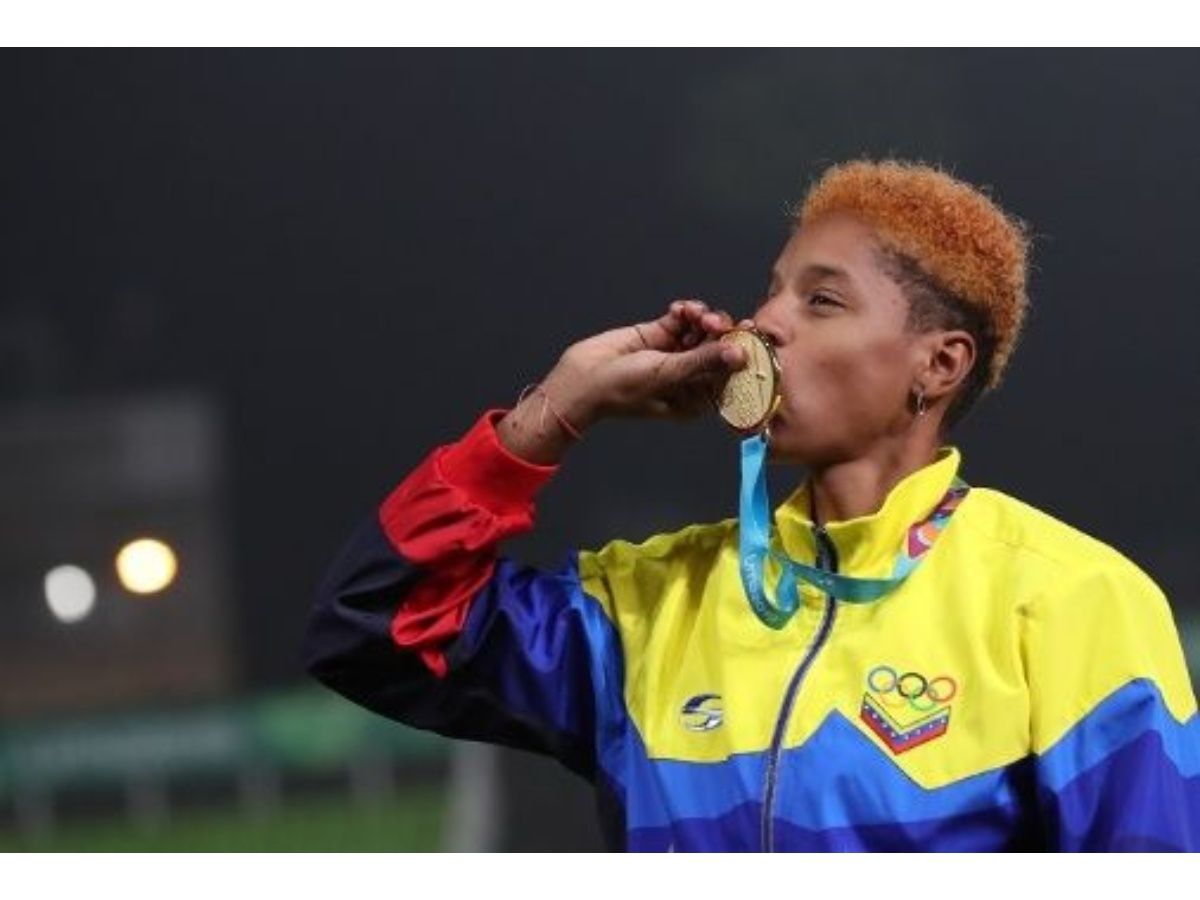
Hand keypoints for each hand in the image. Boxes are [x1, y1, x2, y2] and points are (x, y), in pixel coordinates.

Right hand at [545, 298, 747, 426]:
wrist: (582, 377)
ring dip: (701, 317)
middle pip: (718, 347)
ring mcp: (674, 353)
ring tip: (692, 313)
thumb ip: (704, 361)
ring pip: (701, 329)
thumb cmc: (622, 389)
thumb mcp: (668, 375)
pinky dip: (684, 311)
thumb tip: (740, 353)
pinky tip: (678, 309)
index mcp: (696, 397)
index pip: (728, 374)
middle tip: (713, 321)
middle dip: (718, 331)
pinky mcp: (659, 334)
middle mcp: (688, 376)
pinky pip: (682, 319)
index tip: (749, 333)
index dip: (740, 353)